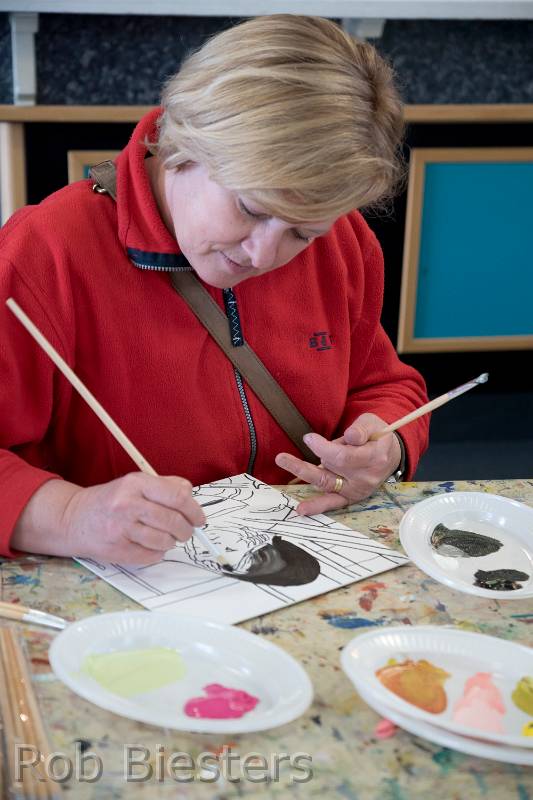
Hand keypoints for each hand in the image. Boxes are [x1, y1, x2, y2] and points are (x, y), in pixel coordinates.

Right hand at [62, 473, 205, 564]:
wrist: (72, 518)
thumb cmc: (111, 501)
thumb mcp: (135, 483)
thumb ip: (165, 486)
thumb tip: (191, 497)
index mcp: (136, 483)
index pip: (178, 497)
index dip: (194, 510)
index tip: (199, 519)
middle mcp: (127, 504)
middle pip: (174, 521)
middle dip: (186, 530)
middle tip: (186, 532)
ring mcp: (121, 528)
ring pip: (165, 541)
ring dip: (170, 542)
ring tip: (164, 537)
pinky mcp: (116, 549)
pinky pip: (151, 556)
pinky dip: (156, 553)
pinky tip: (148, 545)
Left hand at [275, 413, 400, 516]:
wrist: (389, 454)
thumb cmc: (376, 436)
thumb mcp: (372, 424)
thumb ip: (361, 429)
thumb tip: (350, 436)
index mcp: (374, 458)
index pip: (343, 457)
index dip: (323, 448)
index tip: (308, 438)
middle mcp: (365, 478)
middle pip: (331, 471)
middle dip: (307, 463)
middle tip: (282, 457)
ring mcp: (356, 490)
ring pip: (326, 484)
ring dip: (304, 475)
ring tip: (283, 468)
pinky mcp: (349, 497)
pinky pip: (332, 502)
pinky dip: (318, 506)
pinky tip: (302, 510)